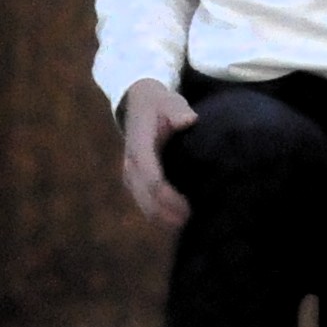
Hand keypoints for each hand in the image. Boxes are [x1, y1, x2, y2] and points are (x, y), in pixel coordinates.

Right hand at [118, 82, 196, 227]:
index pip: (152, 180)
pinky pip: (146, 206)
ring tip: (192, 226)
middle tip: (195, 223)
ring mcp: (131, 176)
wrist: (137, 103)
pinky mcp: (135, 183)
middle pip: (147, 201)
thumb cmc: (158, 104)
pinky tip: (181, 222)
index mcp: (139, 148)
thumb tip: (188, 120)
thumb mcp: (168, 101)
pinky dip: (162, 217)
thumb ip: (177, 111)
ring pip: (146, 208)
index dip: (169, 198)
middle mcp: (131, 166)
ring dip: (166, 220)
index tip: (189, 208)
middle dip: (170, 216)